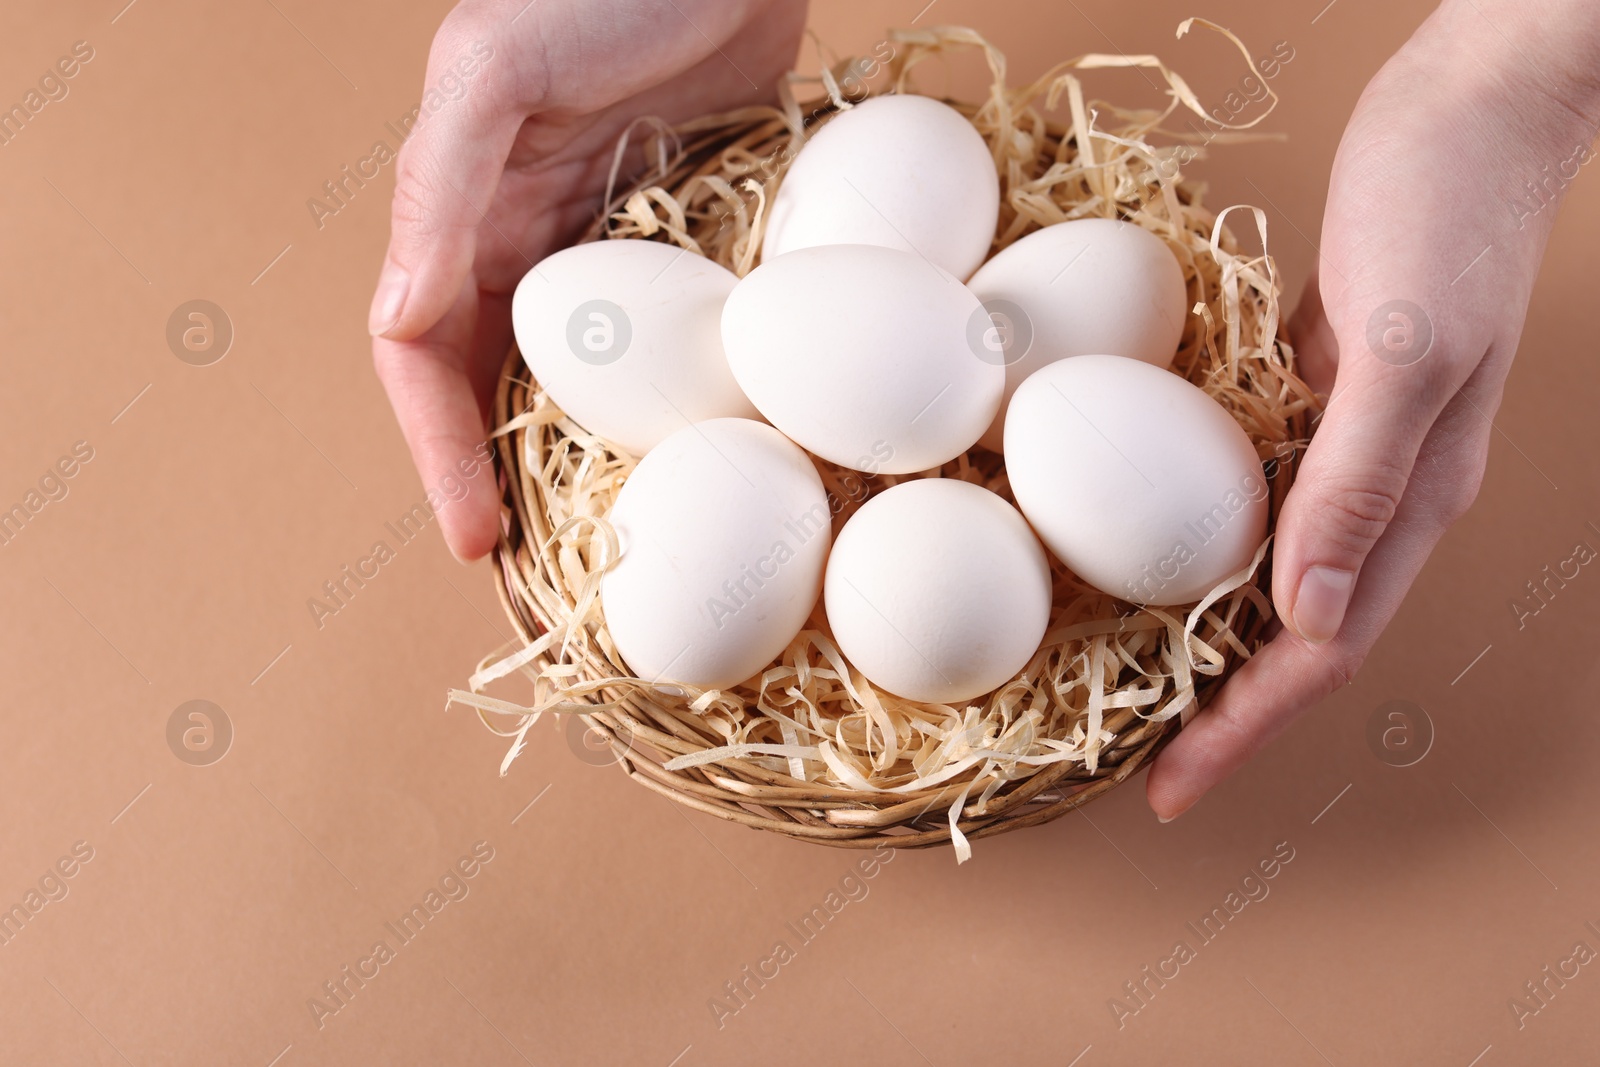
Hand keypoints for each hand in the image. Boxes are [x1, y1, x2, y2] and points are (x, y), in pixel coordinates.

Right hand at [370, 0, 807, 560]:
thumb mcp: (497, 67)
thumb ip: (439, 185)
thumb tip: (397, 323)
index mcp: (462, 217)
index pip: (425, 363)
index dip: (439, 455)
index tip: (476, 543)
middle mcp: (528, 248)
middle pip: (497, 396)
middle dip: (504, 490)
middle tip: (543, 590)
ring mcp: (611, 257)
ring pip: (582, 390)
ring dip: (585, 471)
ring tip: (618, 554)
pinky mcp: (689, 249)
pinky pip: (668, 352)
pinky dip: (670, 414)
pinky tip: (701, 467)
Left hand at [1147, 0, 1599, 818]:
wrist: (1461, 115)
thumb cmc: (1444, 212)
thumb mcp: (1407, 350)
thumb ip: (1359, 480)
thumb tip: (1303, 611)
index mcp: (1412, 500)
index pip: (1321, 652)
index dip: (1246, 729)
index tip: (1172, 789)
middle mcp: (1378, 492)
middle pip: (1291, 636)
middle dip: (1219, 711)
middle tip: (1138, 768)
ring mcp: (1345, 448)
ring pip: (1267, 575)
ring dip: (1205, 638)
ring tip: (1130, 684)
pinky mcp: (1309, 399)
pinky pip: (1248, 498)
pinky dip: (1198, 542)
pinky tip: (1144, 552)